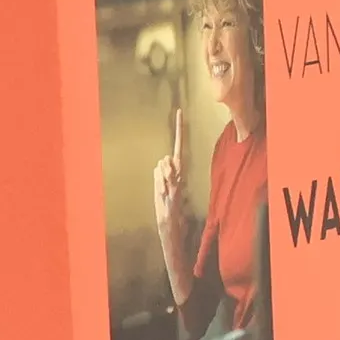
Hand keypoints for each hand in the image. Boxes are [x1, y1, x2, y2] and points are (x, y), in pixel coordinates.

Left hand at [152, 107, 187, 237]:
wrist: (170, 227)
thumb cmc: (165, 208)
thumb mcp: (160, 187)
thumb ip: (161, 173)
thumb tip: (163, 161)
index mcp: (175, 173)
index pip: (178, 147)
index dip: (179, 130)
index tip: (179, 112)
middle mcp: (179, 175)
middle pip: (166, 158)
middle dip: (162, 169)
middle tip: (163, 187)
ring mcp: (178, 183)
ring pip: (163, 166)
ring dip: (160, 179)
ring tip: (163, 193)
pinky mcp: (176, 192)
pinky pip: (169, 179)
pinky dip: (166, 180)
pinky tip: (166, 189)